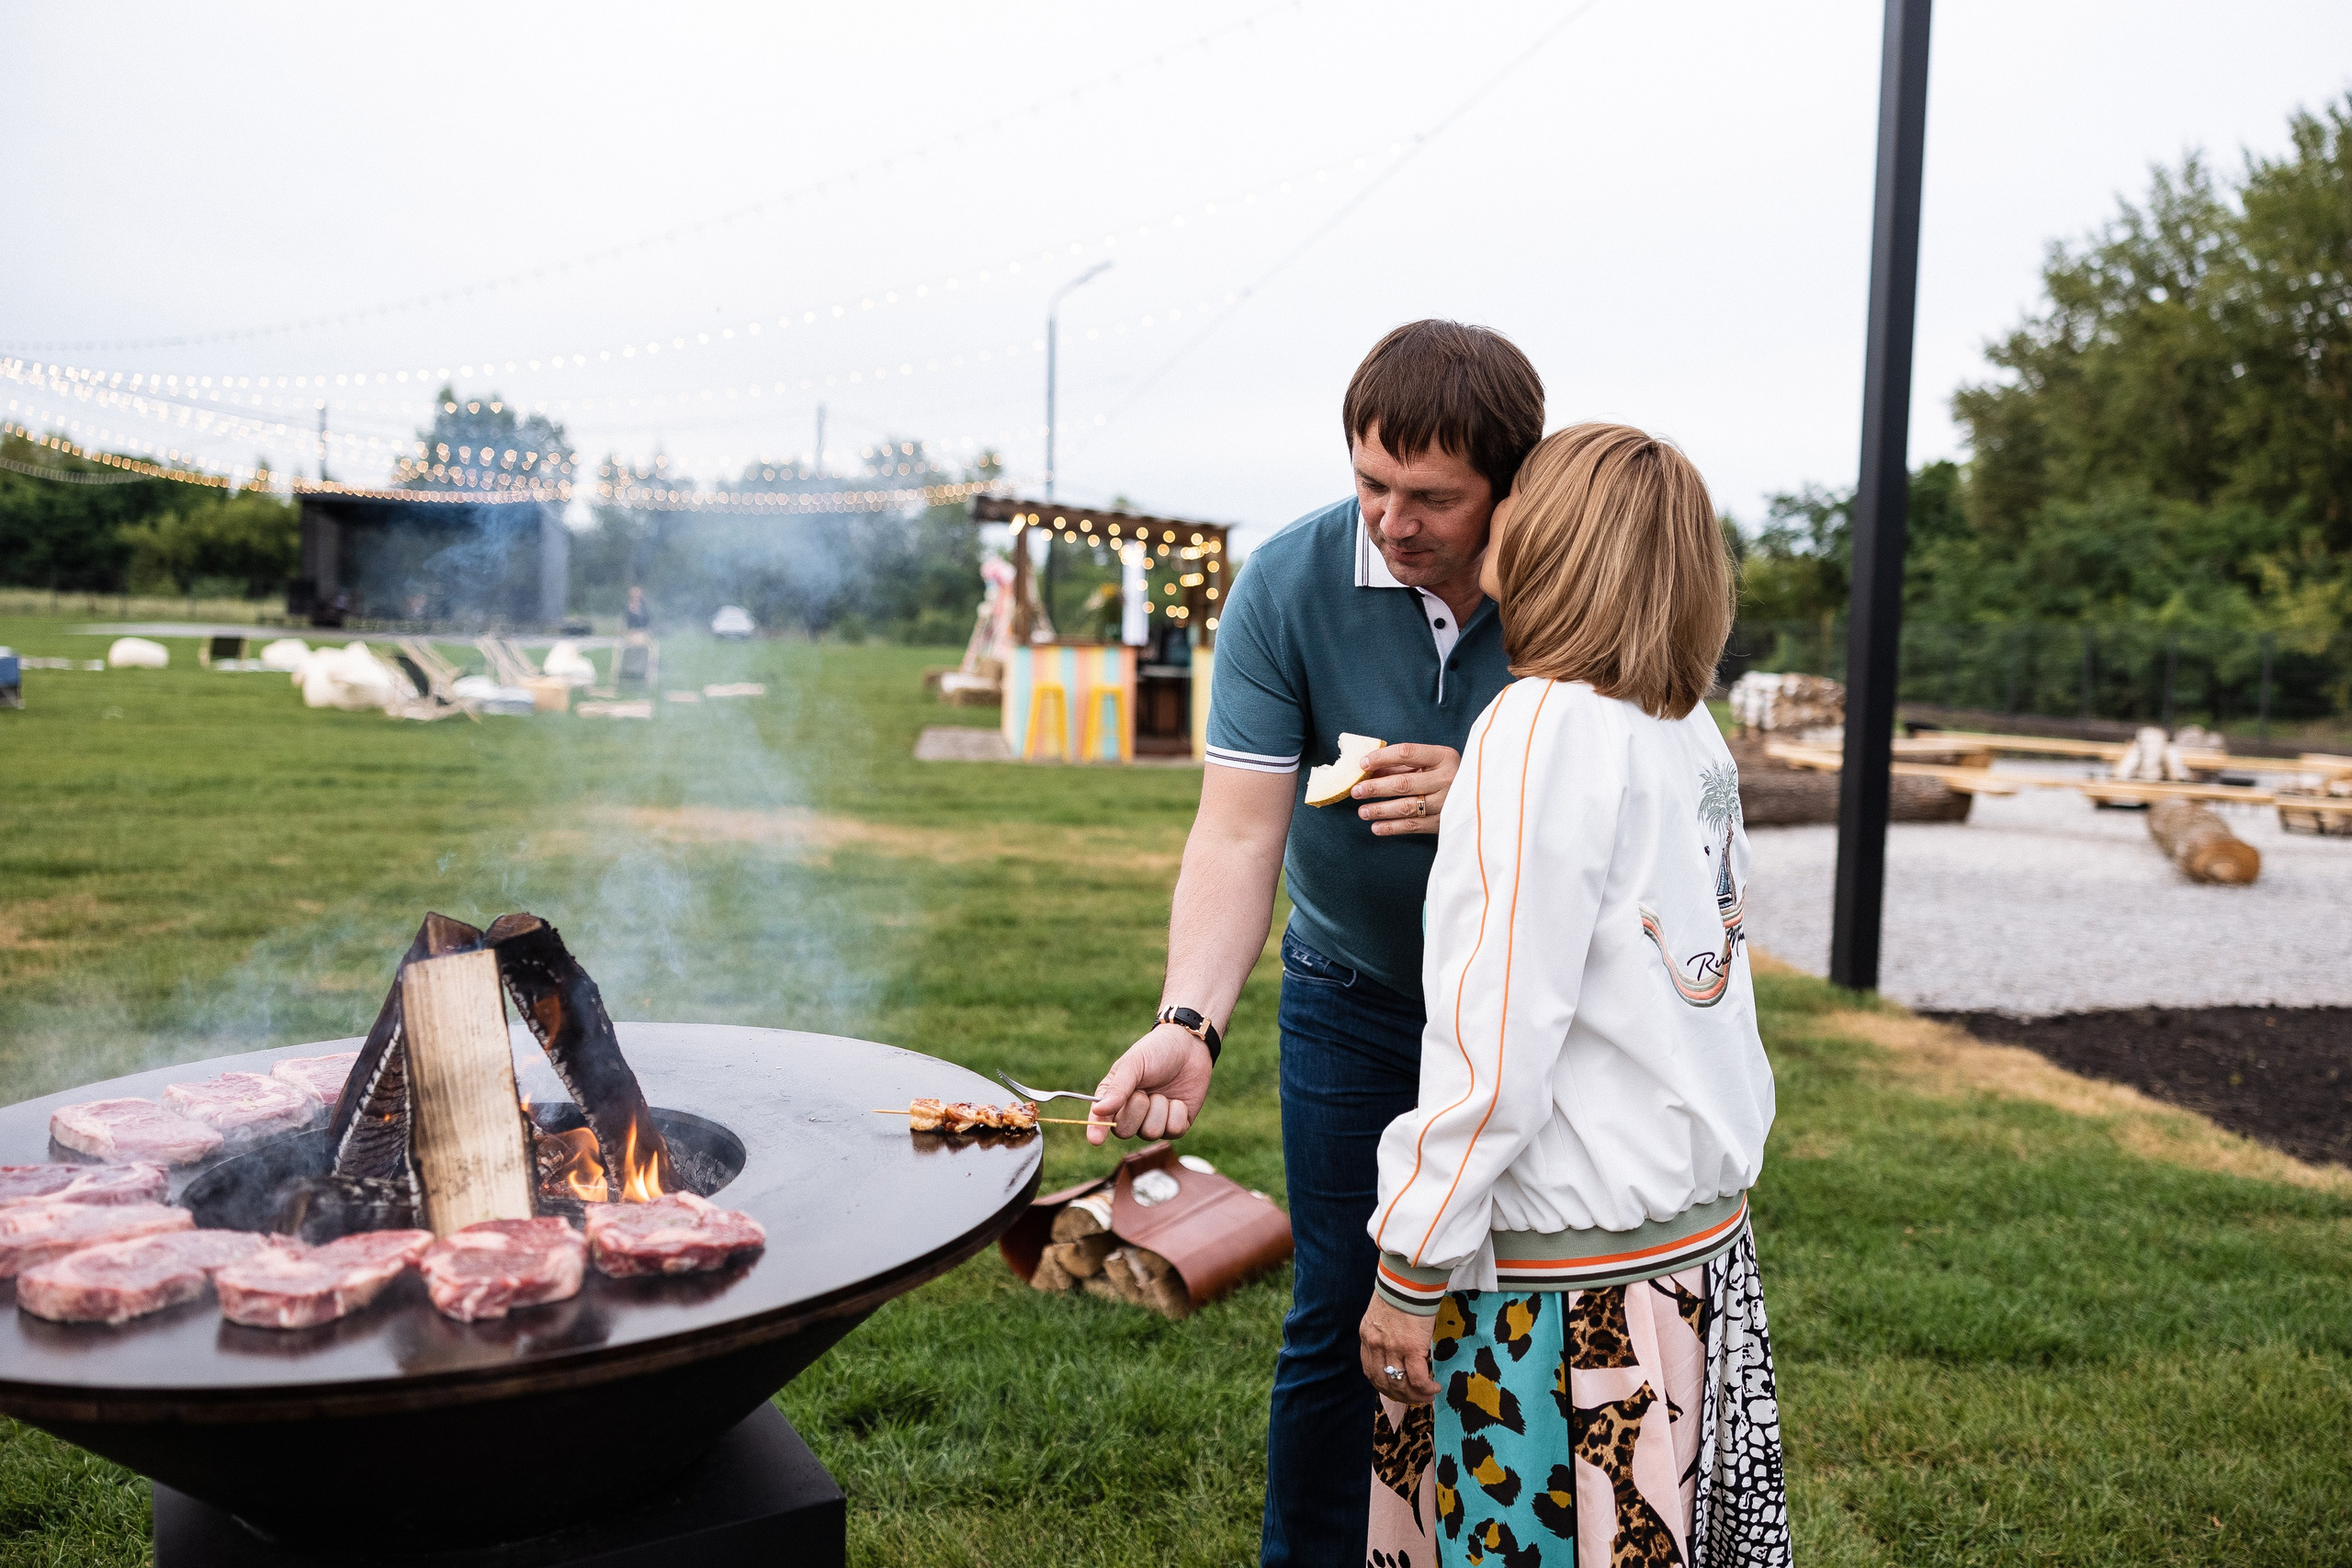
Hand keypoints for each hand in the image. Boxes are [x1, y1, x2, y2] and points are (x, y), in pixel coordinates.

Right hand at [1087, 1024, 1213, 1145]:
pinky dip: (1177, 1112)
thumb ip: (1117, 1088)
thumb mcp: (1133, 1064)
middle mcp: (1132, 1114)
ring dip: (1159, 1108)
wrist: (1189, 1046)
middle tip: (1144, 1092)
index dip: (1096, 1130)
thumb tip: (1099, 1111)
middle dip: (1136, 1110)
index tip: (1095, 1139)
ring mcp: (1154, 1122)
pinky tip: (1178, 1099)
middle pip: (1124, 1131)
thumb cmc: (1155, 1051)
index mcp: (1114, 1098)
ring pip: (1151, 1132)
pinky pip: (1174, 1130)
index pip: (1101, 1120)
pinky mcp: (1176, 1125)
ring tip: (1162, 1092)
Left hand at [1352, 743, 1460, 836]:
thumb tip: (1369, 770)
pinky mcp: (1445, 822)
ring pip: (1407, 807)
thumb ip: (1402, 765)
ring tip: (1362, 811)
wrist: (1480, 796)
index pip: (1407, 752)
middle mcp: (1448, 778)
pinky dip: (1392, 828)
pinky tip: (1376, 827)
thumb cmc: (1445, 774)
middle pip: (1404, 783)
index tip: (1362, 763)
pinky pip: (1413, 826)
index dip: (1382, 757)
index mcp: (1444, 756)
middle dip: (1375, 788)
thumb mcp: (1429, 762)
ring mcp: (1448, 802)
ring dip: (1380, 810)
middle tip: (1356, 791)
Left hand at [1359, 1293, 1438, 1404]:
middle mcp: (1376, 1345)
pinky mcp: (1412, 1347)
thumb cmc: (1400, 1292)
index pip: (1370, 1371)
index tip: (1396, 1391)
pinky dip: (1426, 1388)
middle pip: (1384, 1382)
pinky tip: (1434, 1388)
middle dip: (1401, 1396)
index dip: (1383, 1386)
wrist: (1408, 1278)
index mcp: (1367, 1336)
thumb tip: (1395, 1347)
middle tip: (1415, 1398)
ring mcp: (1392, 1348)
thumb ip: (1383, 1333)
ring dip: (1415, 1396)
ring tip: (1428, 1396)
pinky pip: (1418, 1379)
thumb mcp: (1381, 1314)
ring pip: (1400, 1385)